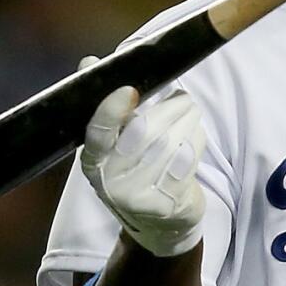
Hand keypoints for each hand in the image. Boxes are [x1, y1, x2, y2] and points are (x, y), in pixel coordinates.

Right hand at [78, 56, 205, 258]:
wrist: (161, 222)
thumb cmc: (139, 169)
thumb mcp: (116, 141)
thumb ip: (109, 105)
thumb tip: (89, 63)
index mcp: (93, 160)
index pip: (96, 134)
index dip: (111, 111)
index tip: (130, 90)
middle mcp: (109, 182)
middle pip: (144, 132)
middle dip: (169, 108)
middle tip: (182, 98)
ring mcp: (137, 197)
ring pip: (170, 143)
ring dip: (187, 121)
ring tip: (190, 114)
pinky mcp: (166, 205)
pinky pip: (187, 160)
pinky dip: (196, 140)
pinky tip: (195, 136)